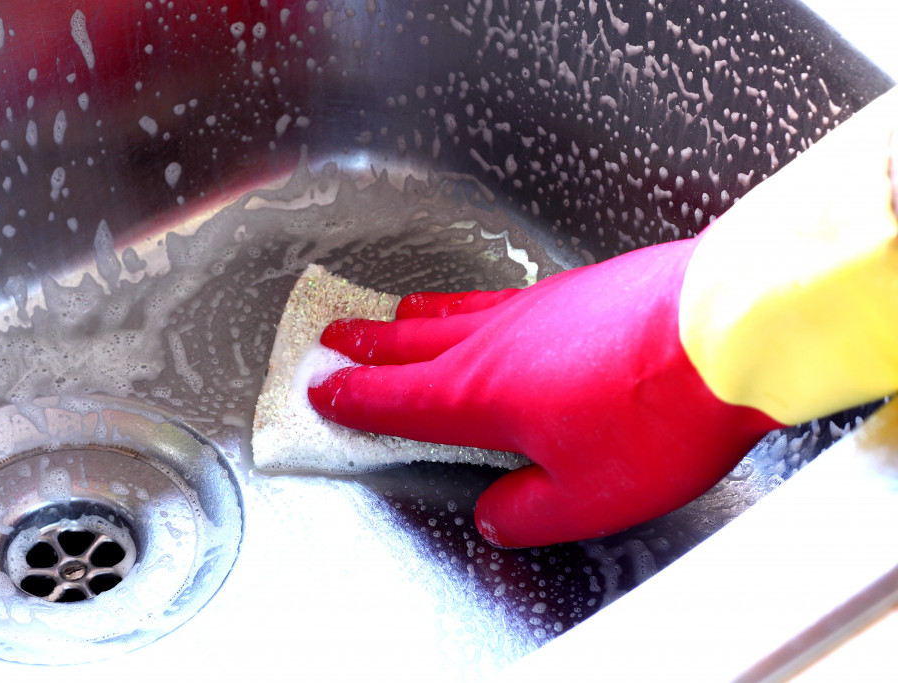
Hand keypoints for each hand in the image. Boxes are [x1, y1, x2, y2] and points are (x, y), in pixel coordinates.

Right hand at [308, 237, 780, 547]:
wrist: (723, 330)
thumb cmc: (654, 414)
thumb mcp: (587, 497)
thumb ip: (528, 511)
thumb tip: (497, 514)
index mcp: (480, 395)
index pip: (397, 400)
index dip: (354, 399)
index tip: (322, 391)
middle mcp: (496, 342)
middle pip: (412, 341)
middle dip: (368, 344)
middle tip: (333, 335)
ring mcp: (536, 307)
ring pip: (455, 311)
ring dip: (415, 317)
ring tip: (394, 313)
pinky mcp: (577, 288)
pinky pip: (503, 297)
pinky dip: (474, 304)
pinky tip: (488, 308)